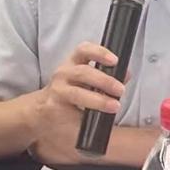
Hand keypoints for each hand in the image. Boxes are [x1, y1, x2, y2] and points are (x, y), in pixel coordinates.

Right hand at [31, 42, 124, 163]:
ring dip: (99, 100)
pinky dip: (86, 115)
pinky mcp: (54, 107)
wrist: (43, 109)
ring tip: (114, 106)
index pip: (84, 50)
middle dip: (104, 81)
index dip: (100, 52)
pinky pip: (73, 111)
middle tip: (120, 90)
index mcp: (74, 62)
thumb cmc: (70, 92)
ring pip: (78, 93)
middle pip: (84, 72)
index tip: (114, 61)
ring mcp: (58, 90)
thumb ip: (107, 76)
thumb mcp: (88, 80)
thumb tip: (126, 74)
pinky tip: (95, 119)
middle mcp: (64, 73)